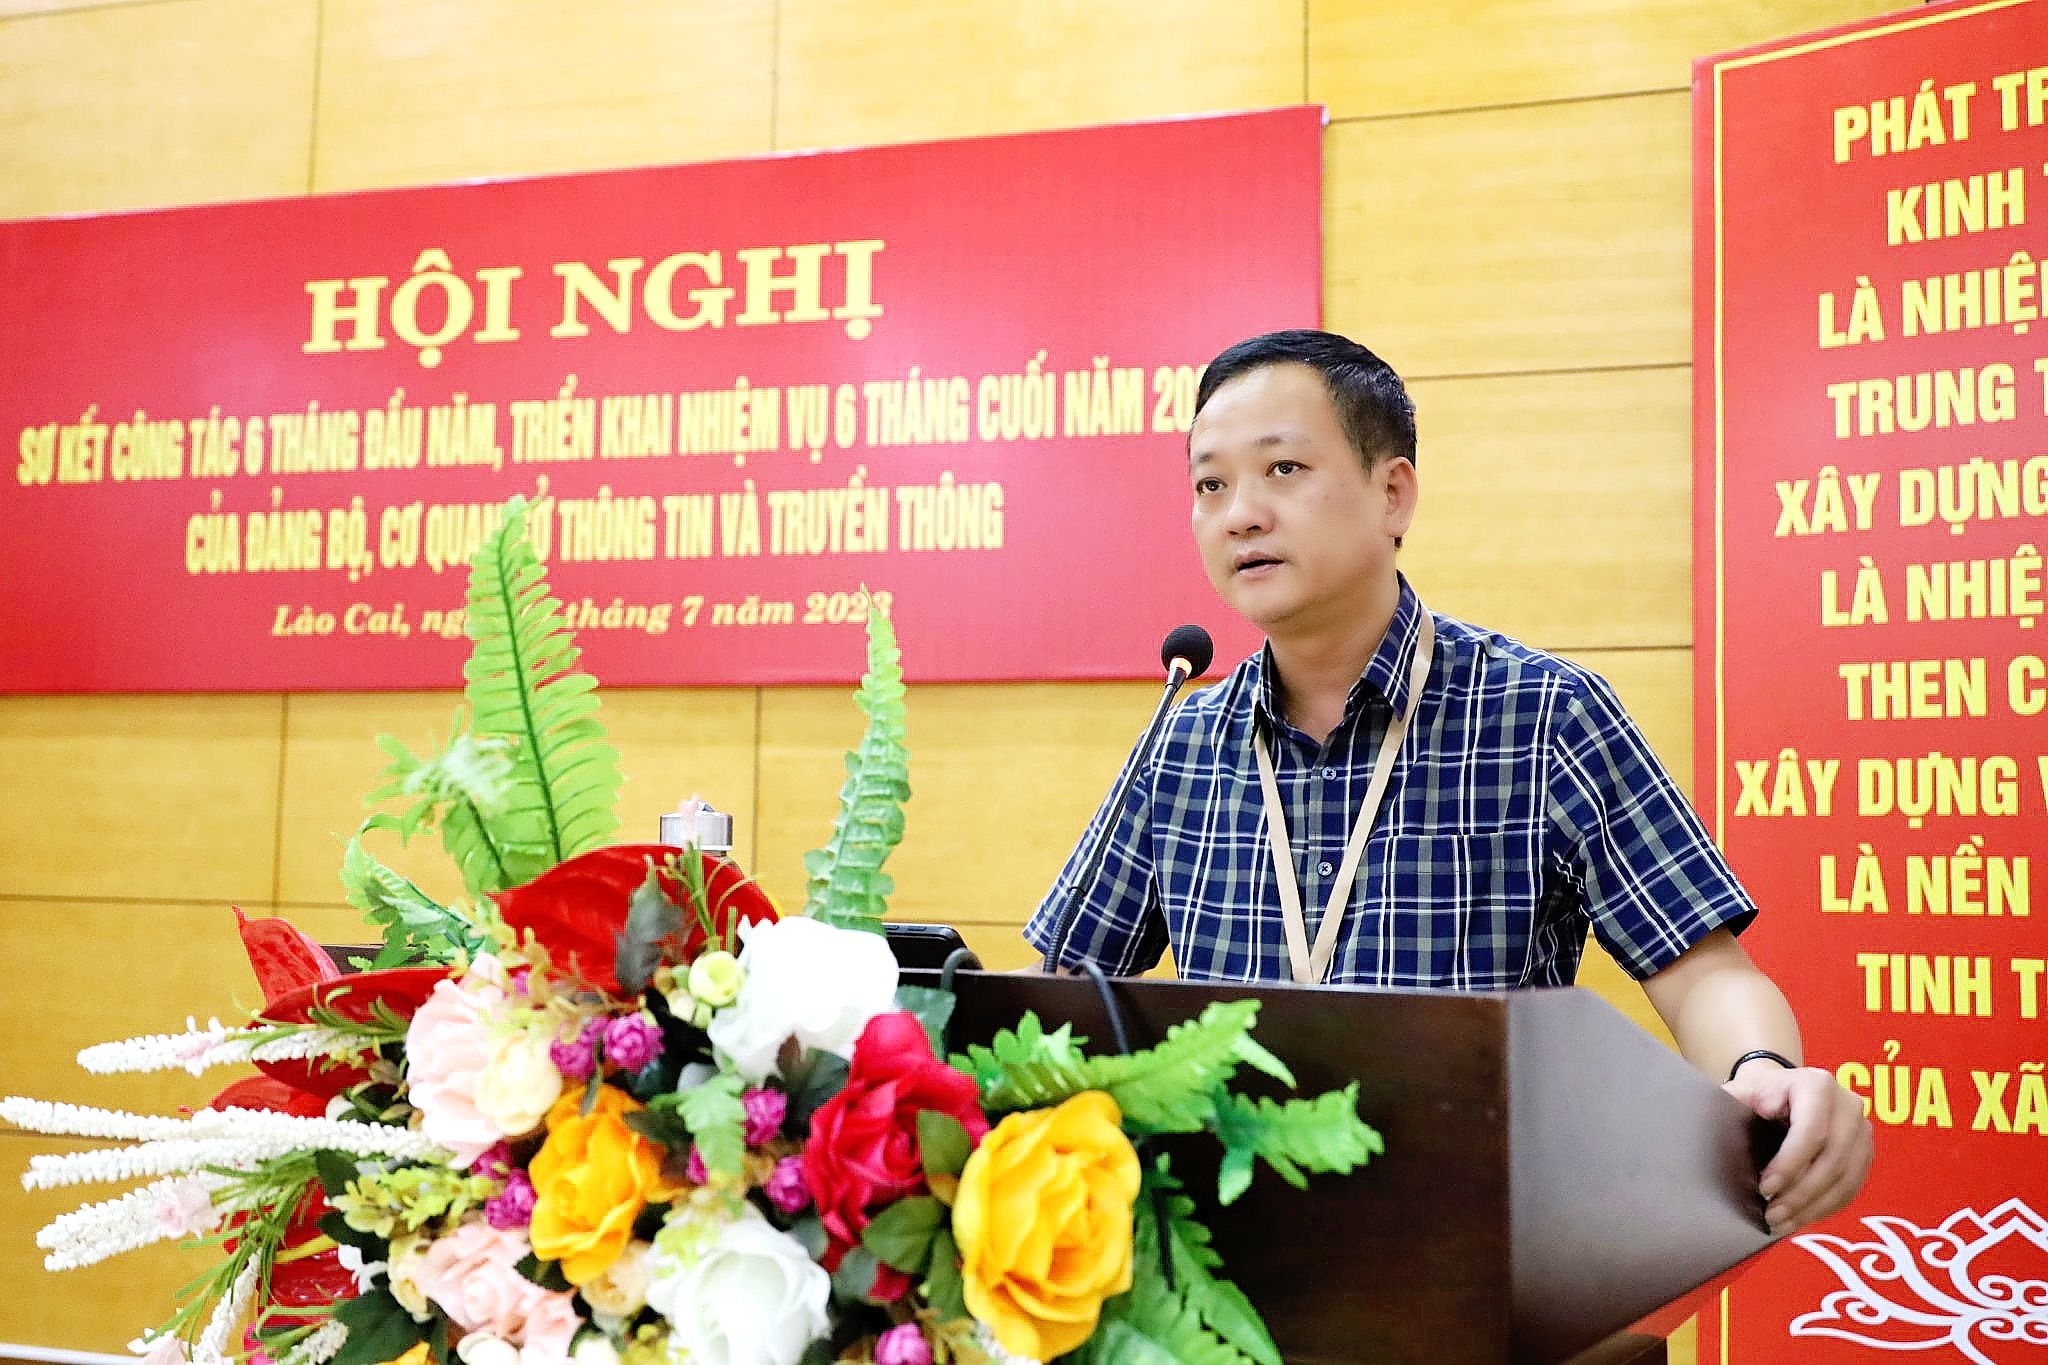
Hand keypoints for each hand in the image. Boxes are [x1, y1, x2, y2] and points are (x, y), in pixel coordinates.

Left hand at [1724, 1063, 1872, 1234]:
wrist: (1783, 1089)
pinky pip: (1851, 1188)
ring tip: (1781, 1222)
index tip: (1764, 1188)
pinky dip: (1825, 1208)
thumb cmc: (1759, 1091)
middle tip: (1771, 1215)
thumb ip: (1736, 1100)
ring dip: (1813, 1207)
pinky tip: (1800, 1219)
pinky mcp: (1864, 1154)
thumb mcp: (1743, 1089)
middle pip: (1832, 1160)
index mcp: (1817, 1085)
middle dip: (1800, 1194)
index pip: (1811, 1131)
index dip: (1789, 1165)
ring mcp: (1862, 1131)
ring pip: (1845, 1179)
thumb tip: (1745, 1115)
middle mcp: (1848, 1105)